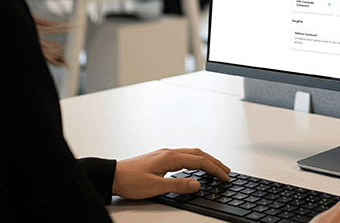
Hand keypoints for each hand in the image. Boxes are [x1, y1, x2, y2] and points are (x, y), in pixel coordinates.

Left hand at [111, 148, 230, 198]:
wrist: (112, 176)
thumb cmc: (130, 180)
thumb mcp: (155, 187)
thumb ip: (178, 185)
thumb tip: (197, 184)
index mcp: (170, 157)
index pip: (199, 161)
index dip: (214, 169)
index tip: (225, 177)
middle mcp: (169, 152)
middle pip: (199, 154)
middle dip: (215, 162)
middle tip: (226, 171)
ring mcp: (165, 154)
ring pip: (192, 153)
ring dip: (206, 160)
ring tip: (215, 168)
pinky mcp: (160, 158)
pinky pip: (184, 156)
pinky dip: (196, 160)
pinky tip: (195, 167)